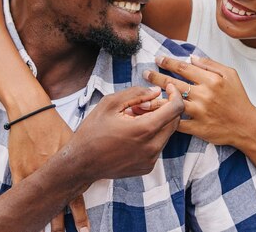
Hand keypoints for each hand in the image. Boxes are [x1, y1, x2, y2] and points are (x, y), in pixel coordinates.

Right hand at [7, 101, 88, 231]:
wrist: (32, 112)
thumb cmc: (54, 124)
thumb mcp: (73, 140)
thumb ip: (79, 156)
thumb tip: (91, 167)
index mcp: (69, 166)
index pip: (76, 197)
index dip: (80, 215)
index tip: (85, 229)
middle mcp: (53, 173)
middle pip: (60, 205)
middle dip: (64, 223)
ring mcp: (35, 174)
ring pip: (40, 202)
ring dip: (45, 219)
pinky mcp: (19, 171)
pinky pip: (20, 192)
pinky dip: (21, 205)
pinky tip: (22, 218)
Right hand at [69, 84, 183, 182]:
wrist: (80, 164)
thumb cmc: (92, 131)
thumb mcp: (110, 104)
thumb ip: (136, 94)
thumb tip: (156, 92)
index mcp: (144, 129)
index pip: (175, 109)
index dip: (175, 94)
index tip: (168, 88)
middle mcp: (152, 147)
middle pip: (174, 121)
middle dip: (164, 108)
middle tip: (143, 104)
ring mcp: (151, 160)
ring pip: (166, 133)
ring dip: (157, 122)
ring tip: (134, 119)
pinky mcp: (147, 167)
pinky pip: (158, 146)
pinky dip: (151, 136)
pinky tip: (132, 134)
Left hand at [143, 55, 255, 147]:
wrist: (246, 126)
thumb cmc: (238, 99)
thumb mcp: (230, 75)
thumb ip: (210, 64)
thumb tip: (192, 57)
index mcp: (210, 80)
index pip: (183, 68)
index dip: (168, 62)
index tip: (158, 58)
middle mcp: (203, 95)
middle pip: (173, 83)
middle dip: (156, 77)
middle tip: (145, 73)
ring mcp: (199, 112)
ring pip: (171, 104)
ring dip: (155, 99)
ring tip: (143, 97)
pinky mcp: (197, 128)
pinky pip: (177, 123)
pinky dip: (165, 119)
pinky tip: (155, 115)